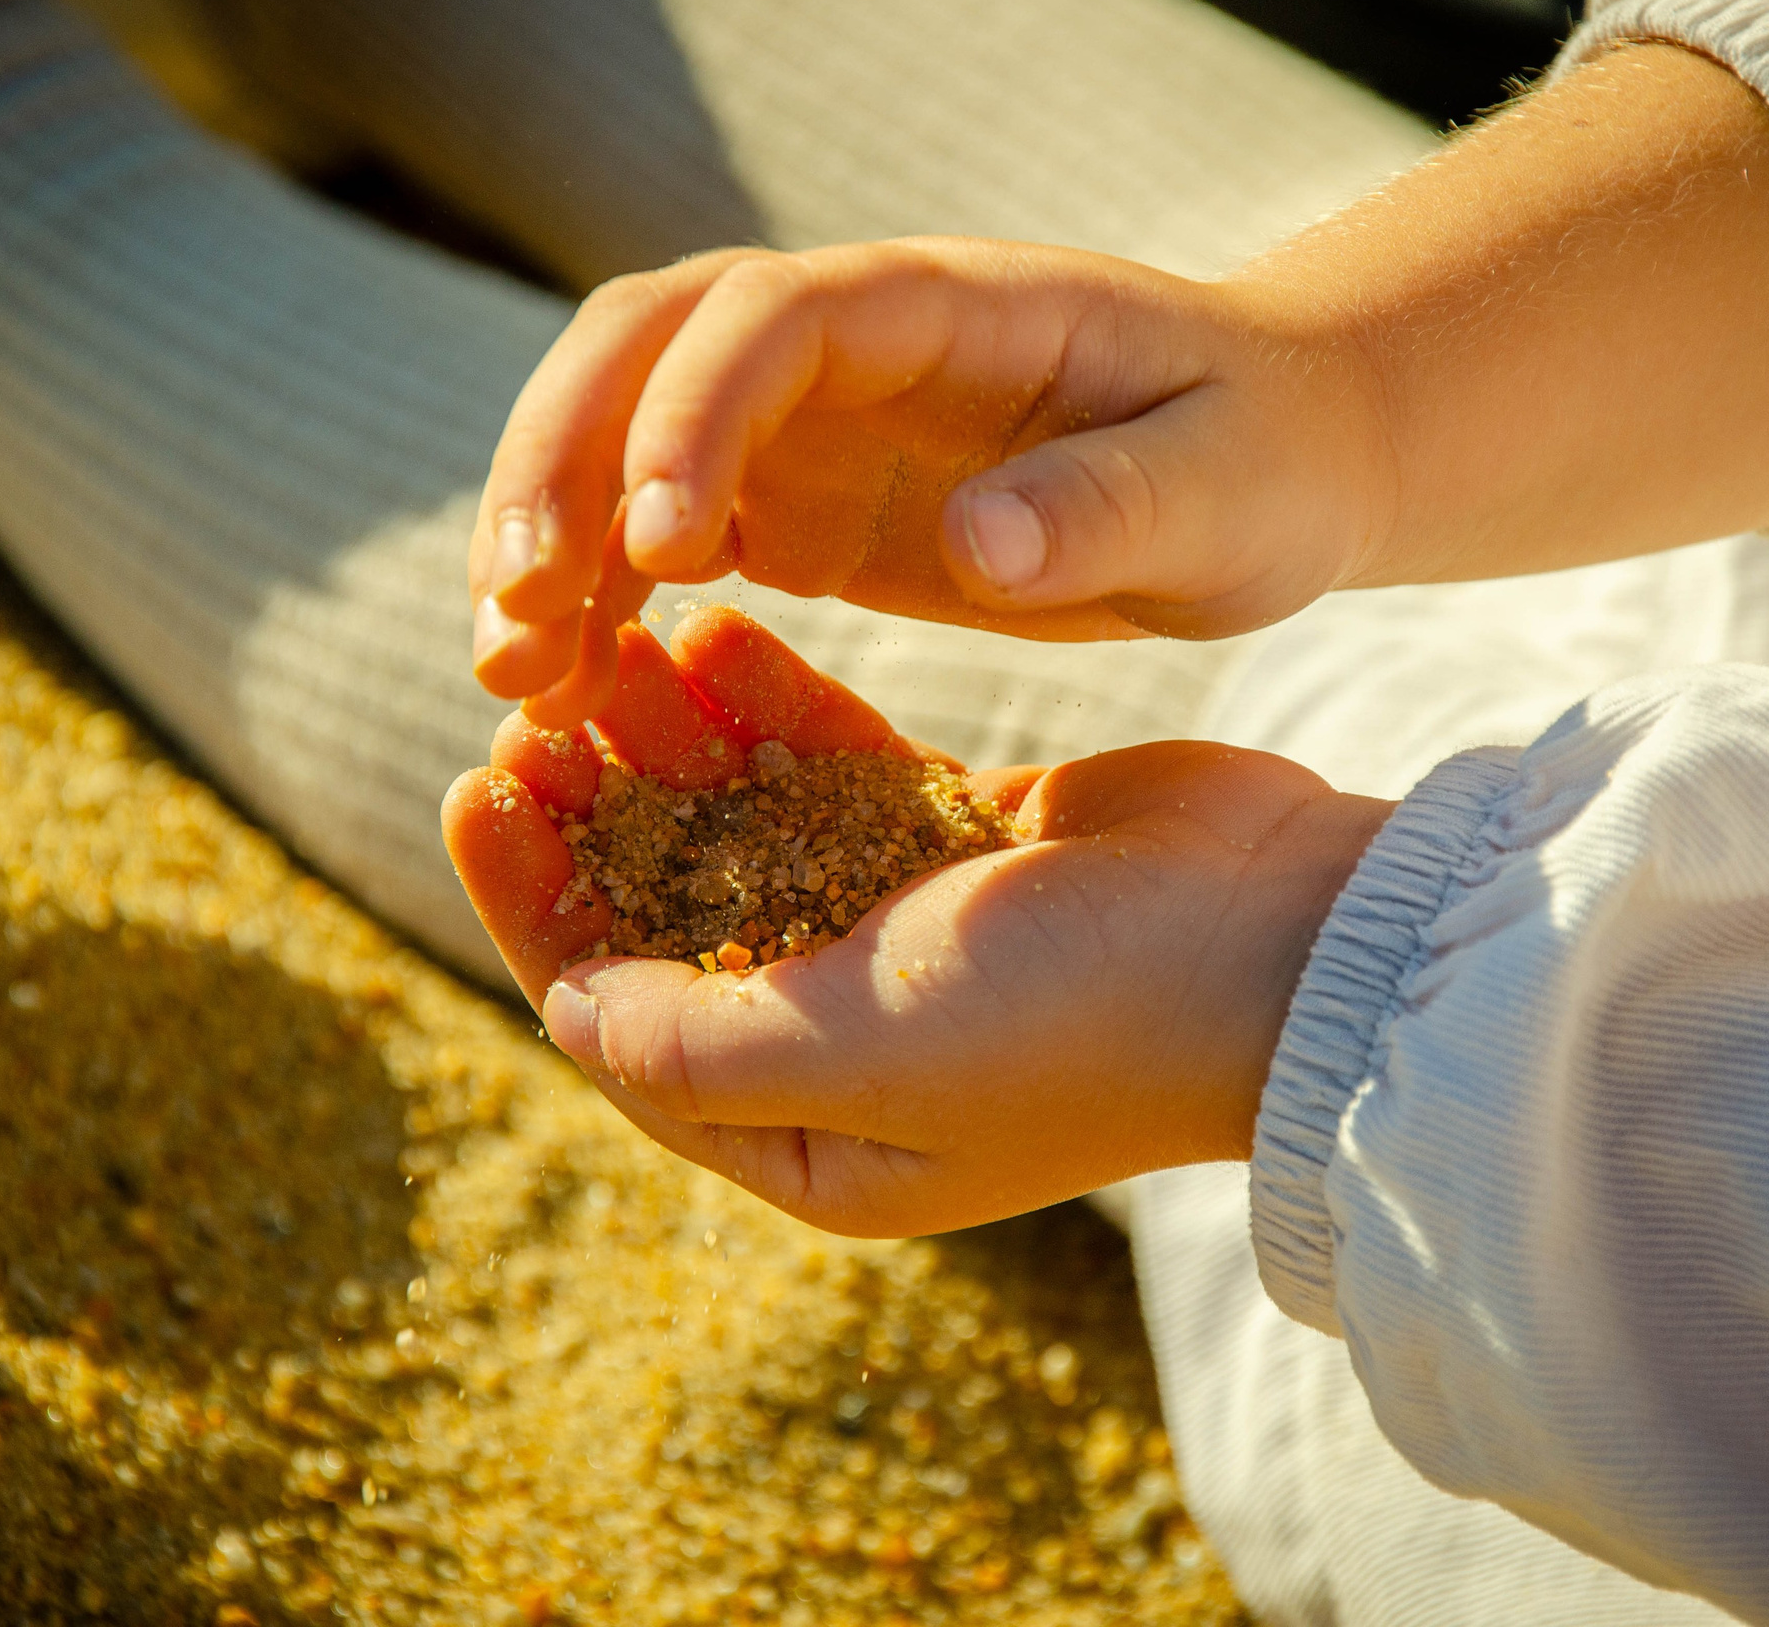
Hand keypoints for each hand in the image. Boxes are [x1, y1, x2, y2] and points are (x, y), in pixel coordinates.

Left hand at [443, 607, 1390, 1235]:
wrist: (1290, 939)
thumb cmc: (1082, 1017)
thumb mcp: (867, 1049)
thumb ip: (703, 1041)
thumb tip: (571, 1010)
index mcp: (813, 1135)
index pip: (626, 1018)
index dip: (537, 902)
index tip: (478, 782)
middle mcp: (851, 1046)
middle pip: (674, 914)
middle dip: (597, 810)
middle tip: (531, 697)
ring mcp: (911, 939)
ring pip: (749, 830)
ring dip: (675, 745)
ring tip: (613, 642)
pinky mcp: (965, 846)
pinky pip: (836, 774)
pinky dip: (774, 712)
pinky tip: (710, 633)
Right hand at [467, 238, 1395, 727]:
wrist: (1271, 462)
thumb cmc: (1262, 460)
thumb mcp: (1226, 488)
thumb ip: (1113, 503)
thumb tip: (978, 536)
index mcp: (947, 309)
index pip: (770, 318)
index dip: (691, 413)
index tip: (653, 542)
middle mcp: (851, 346)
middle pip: (645, 349)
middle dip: (559, 460)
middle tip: (519, 605)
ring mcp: (813, 420)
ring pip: (622, 437)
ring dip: (548, 539)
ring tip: (509, 675)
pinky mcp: (804, 504)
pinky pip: (663, 534)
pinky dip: (604, 605)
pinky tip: (569, 689)